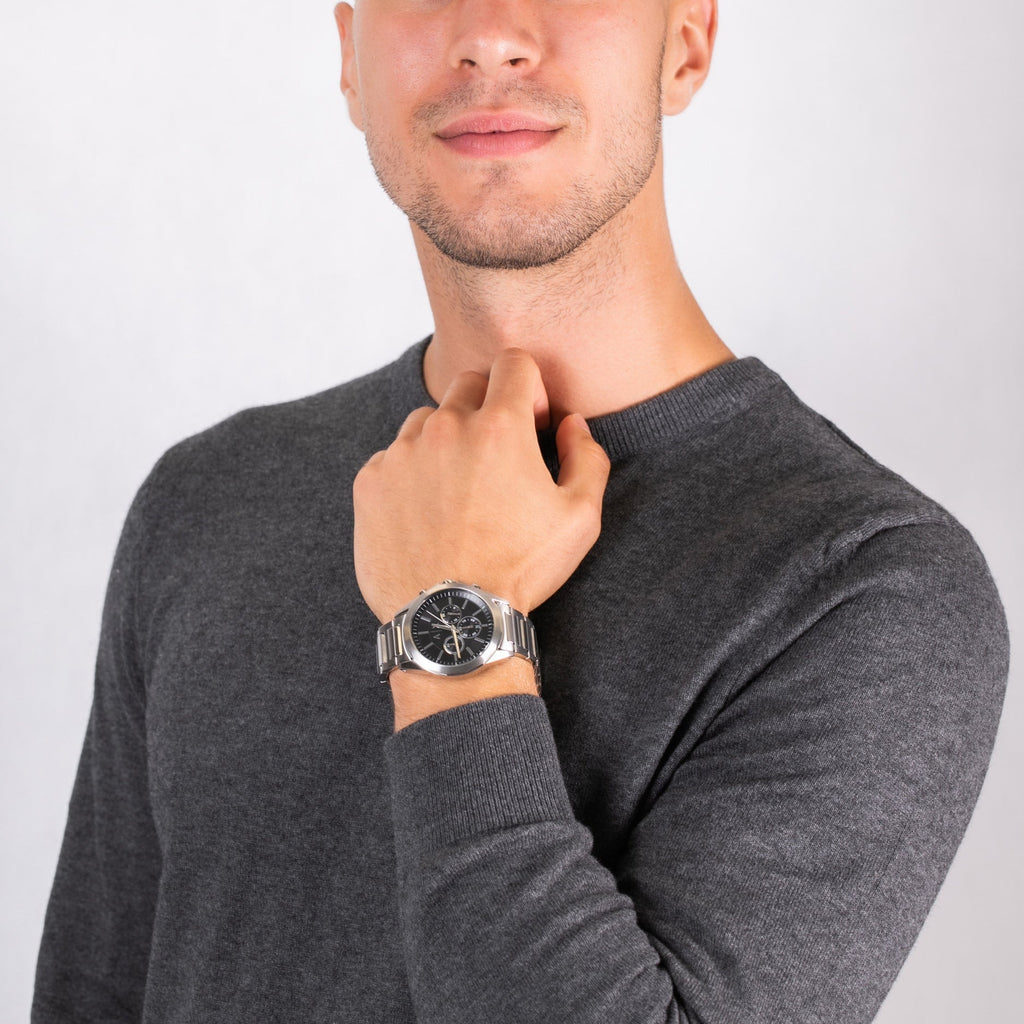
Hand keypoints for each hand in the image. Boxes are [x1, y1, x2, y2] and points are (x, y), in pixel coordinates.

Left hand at [353, 348, 610, 623]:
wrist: (451, 622)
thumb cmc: (519, 570)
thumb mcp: (579, 519)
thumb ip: (587, 457)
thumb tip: (572, 424)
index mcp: (498, 427)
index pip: (513, 362)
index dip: (529, 388)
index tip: (530, 424)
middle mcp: (445, 428)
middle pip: (467, 383)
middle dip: (487, 408)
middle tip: (496, 460)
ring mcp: (401, 453)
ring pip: (427, 420)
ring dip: (446, 439)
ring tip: (458, 491)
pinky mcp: (370, 482)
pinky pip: (393, 456)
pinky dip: (411, 472)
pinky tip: (427, 512)